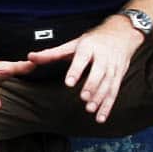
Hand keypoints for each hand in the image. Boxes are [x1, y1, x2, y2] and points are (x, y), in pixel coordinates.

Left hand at [27, 16, 143, 122]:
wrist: (121, 33)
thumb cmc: (93, 41)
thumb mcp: (73, 44)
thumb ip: (52, 53)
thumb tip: (30, 57)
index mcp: (89, 47)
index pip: (82, 58)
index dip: (76, 70)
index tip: (69, 82)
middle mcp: (103, 57)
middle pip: (99, 72)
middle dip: (92, 85)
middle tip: (83, 98)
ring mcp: (113, 67)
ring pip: (108, 84)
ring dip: (100, 98)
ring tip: (90, 109)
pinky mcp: (119, 76)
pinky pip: (114, 92)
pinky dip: (108, 106)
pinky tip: (100, 117)